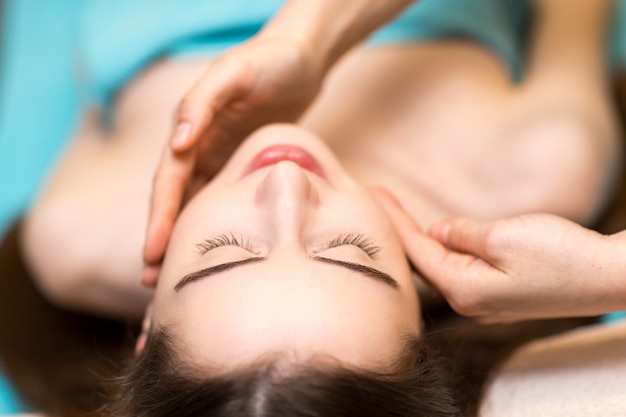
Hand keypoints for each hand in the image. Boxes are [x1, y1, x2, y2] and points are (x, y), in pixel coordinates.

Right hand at [142, 35, 323, 284]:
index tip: (152, 254)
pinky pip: (222, 200)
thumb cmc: (269, 61)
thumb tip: (177, 143)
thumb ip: (202, 103)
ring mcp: (218, 157)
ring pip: (193, 205)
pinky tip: (214, 251)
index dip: (159, 218)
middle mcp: (198, 147)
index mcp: (190, 131)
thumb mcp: (234, 73)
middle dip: (161, 239)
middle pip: (173, 201)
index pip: (168, 182)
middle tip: (151, 282)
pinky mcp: (241, 164)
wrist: (302, 59)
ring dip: (182, 240)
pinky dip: (213, 226)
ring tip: (172, 278)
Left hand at [372, 188, 621, 322]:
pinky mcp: (499, 296)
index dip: (393, 221)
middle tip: (376, 198)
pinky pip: (459, 270)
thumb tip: (437, 232)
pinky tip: (431, 237)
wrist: (610, 277)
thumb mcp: (505, 236)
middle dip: (399, 229)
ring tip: (394, 214)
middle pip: (422, 261)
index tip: (372, 194)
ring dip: (418, 239)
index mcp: (464, 288)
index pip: (415, 251)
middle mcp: (469, 302)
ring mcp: (484, 302)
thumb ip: (462, 235)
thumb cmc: (562, 257)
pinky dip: (441, 250)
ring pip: (439, 266)